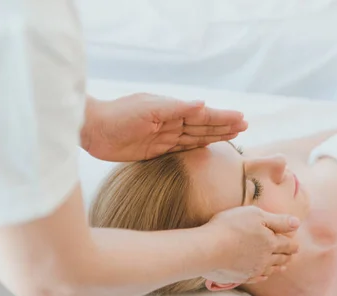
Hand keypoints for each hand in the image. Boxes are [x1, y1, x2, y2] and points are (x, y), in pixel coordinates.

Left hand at [81, 93, 248, 161]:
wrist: (92, 130)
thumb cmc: (118, 116)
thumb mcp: (148, 109)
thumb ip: (176, 109)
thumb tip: (202, 104)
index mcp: (171, 110)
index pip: (203, 115)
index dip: (223, 117)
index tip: (242, 118)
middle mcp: (170, 122)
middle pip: (203, 126)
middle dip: (224, 126)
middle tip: (245, 126)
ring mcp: (164, 136)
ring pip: (195, 137)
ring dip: (214, 136)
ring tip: (234, 134)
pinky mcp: (155, 150)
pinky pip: (181, 149)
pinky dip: (196, 147)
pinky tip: (207, 146)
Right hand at [203, 206, 300, 284]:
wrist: (208, 248)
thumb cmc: (230, 226)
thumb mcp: (256, 215)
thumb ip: (278, 220)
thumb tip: (297, 223)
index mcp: (271, 243)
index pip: (287, 245)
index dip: (293, 245)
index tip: (296, 245)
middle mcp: (265, 259)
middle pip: (281, 258)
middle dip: (287, 256)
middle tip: (291, 256)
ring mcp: (253, 270)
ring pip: (270, 269)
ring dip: (278, 267)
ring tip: (283, 267)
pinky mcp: (240, 277)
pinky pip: (257, 278)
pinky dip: (263, 276)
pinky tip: (264, 276)